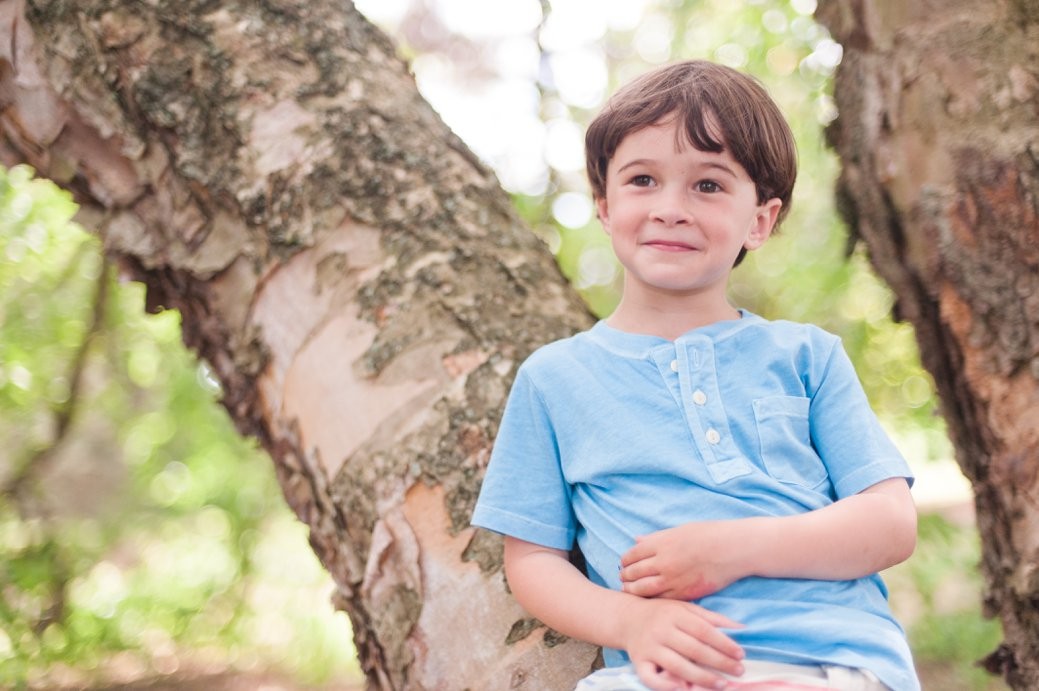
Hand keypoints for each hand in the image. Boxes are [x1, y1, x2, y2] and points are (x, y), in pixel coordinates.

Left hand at [620, 521, 746, 599]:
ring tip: (629, 590)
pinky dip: (651, 599)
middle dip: (625, 576)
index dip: (625, 561)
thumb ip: (656, 538)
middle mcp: (663, 562)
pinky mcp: (685, 594)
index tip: (623, 564)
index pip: (632, 555)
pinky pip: (661, 599)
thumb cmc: (708, 535)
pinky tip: (648, 598)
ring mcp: (673, 579)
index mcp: (661, 543)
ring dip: (632, 590)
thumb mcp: (679, 530)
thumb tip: (636, 540)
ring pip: (643, 589)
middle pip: (633, 573)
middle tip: (623, 578)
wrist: (733, 549)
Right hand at [623, 596, 744, 689]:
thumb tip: (740, 628)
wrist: (627, 618)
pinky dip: (665, 686)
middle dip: (718, 662)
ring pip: (677, 665)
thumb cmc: (662, 613)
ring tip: (721, 684)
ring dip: (701, 677)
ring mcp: (649, 647)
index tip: (740, 654)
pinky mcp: (639, 662)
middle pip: (693, 649)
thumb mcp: (685, 608)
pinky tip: (683, 689)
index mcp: (674, 615)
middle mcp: (661, 630)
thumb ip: (711, 617)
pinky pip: (651, 677)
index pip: (703, 630)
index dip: (723, 643)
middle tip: (738, 671)